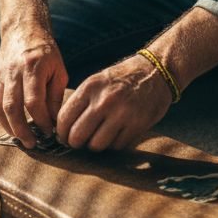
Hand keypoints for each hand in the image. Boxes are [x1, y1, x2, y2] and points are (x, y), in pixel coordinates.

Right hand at [0, 37, 67, 145]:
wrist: (22, 30)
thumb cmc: (45, 52)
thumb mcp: (58, 70)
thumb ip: (55, 96)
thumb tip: (53, 122)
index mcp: (33, 66)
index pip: (34, 101)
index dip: (41, 121)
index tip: (49, 132)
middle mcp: (13, 71)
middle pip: (13, 107)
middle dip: (22, 130)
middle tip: (33, 143)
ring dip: (9, 127)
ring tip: (21, 138)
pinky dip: (1, 118)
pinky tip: (11, 126)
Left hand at [55, 53, 171, 150]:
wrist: (156, 72)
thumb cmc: (121, 79)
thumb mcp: (96, 82)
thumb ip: (80, 102)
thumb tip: (62, 128)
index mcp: (90, 88)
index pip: (64, 118)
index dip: (61, 132)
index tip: (64, 136)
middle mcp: (104, 101)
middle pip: (77, 136)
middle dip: (75, 143)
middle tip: (79, 142)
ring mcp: (122, 113)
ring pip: (96, 145)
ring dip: (95, 145)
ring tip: (98, 138)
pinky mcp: (138, 124)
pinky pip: (117, 146)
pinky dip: (113, 144)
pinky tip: (115, 134)